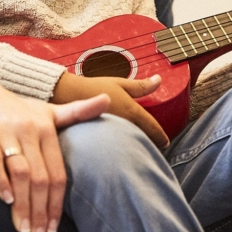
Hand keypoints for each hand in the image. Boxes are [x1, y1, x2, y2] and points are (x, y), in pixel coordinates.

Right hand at [0, 73, 109, 231]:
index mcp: (47, 127)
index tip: (53, 228)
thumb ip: (77, 112)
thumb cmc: (14, 108)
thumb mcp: (47, 110)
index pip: (58, 173)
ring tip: (22, 228)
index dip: (57, 204)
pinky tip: (5, 200)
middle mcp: (29, 128)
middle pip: (41, 178)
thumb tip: (107, 100)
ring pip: (20, 172)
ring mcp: (6, 129)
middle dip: (40, 211)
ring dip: (22, 205)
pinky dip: (0, 181)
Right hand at [50, 72, 167, 147]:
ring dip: (135, 147)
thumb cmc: (93, 88)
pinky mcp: (101, 141)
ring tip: (137, 149)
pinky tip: (117, 150)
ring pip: (130, 145)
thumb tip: (159, 80)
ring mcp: (113, 134)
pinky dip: (120, 149)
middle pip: (143, 139)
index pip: (152, 128)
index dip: (161, 136)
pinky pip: (116, 147)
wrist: (66, 96)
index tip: (165, 142)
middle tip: (153, 146)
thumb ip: (141, 85)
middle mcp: (125, 125)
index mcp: (132, 111)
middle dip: (149, 143)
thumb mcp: (119, 83)